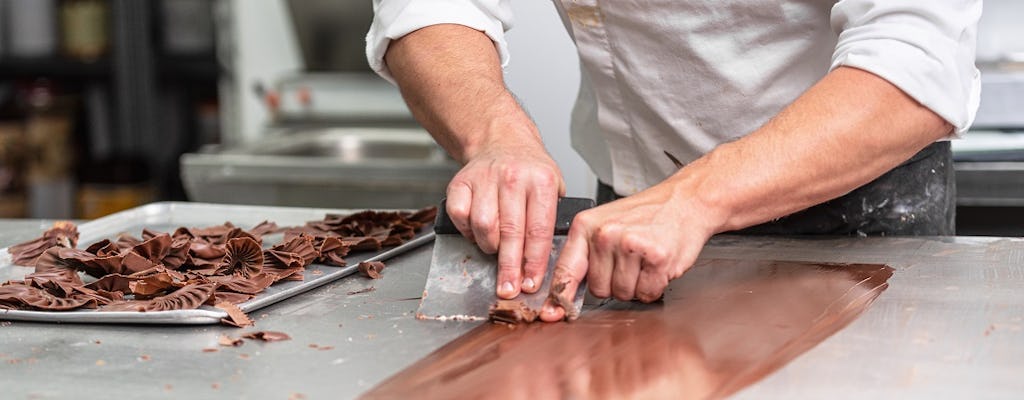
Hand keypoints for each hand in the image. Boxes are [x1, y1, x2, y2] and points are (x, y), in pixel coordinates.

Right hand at [445, 138, 564, 298]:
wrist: (503, 141)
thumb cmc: (530, 172)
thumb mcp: (554, 188)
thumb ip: (553, 220)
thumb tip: (545, 262)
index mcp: (542, 181)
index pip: (539, 230)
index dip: (534, 262)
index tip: (531, 284)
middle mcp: (514, 177)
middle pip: (510, 232)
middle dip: (509, 267)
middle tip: (508, 288)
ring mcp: (485, 178)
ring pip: (483, 226)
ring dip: (489, 246)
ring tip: (495, 249)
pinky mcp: (461, 182)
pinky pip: (460, 216)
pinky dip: (467, 231)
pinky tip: (478, 232)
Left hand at [540, 180, 719, 320]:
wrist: (686, 201)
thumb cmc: (647, 215)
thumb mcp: (606, 224)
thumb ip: (585, 254)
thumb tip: (565, 291)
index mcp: (585, 225)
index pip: (565, 269)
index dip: (559, 296)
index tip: (552, 313)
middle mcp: (605, 234)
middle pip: (598, 290)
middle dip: (615, 284)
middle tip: (630, 262)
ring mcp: (630, 245)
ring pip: (624, 294)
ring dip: (637, 285)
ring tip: (645, 260)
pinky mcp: (656, 257)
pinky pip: (647, 293)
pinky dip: (655, 286)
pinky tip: (658, 264)